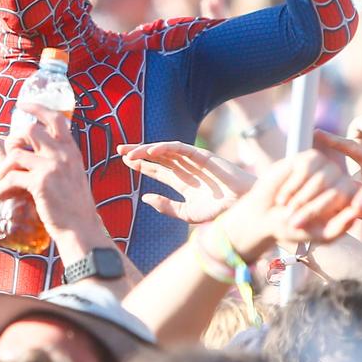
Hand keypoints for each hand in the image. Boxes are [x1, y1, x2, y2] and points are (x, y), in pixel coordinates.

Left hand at [0, 104, 100, 241]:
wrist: (81, 230)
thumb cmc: (73, 207)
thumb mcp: (72, 176)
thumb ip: (59, 161)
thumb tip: (41, 151)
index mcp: (70, 151)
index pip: (55, 119)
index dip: (37, 108)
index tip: (22, 105)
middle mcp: (62, 154)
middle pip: (28, 130)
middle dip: (11, 142)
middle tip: (7, 160)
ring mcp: (52, 167)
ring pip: (15, 152)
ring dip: (2, 170)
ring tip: (2, 185)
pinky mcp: (40, 182)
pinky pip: (11, 176)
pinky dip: (2, 187)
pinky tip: (1, 197)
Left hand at [117, 141, 254, 223]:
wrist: (242, 208)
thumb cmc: (220, 212)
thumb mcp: (187, 214)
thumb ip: (167, 207)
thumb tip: (144, 198)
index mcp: (183, 182)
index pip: (158, 170)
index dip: (142, 165)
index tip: (125, 162)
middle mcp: (186, 169)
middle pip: (158, 157)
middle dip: (139, 153)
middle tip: (119, 151)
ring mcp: (193, 161)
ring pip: (165, 151)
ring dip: (147, 150)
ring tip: (129, 153)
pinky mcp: (202, 155)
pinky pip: (180, 148)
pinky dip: (165, 148)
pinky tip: (151, 152)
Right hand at [223, 149, 361, 256]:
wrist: (264, 216)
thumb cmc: (294, 227)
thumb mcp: (320, 235)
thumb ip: (341, 226)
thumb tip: (358, 211)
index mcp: (350, 201)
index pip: (357, 201)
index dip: (348, 209)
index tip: (343, 213)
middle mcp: (341, 181)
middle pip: (339, 190)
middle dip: (314, 209)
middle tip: (295, 222)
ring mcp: (326, 168)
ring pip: (322, 179)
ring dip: (301, 198)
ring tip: (289, 208)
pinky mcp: (308, 158)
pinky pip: (305, 169)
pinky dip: (292, 186)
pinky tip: (283, 197)